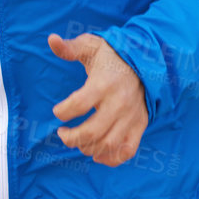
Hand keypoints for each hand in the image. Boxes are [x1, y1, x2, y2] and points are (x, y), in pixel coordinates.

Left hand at [49, 32, 149, 166]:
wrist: (147, 61)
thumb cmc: (113, 56)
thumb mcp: (91, 46)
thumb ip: (70, 48)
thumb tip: (51, 39)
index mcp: (103, 84)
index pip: (78, 105)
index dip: (62, 112)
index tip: (58, 111)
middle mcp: (118, 103)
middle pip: (91, 131)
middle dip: (71, 138)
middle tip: (63, 134)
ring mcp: (131, 117)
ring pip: (107, 144)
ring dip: (87, 148)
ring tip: (78, 142)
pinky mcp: (139, 126)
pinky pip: (126, 151)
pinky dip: (111, 159)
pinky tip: (97, 154)